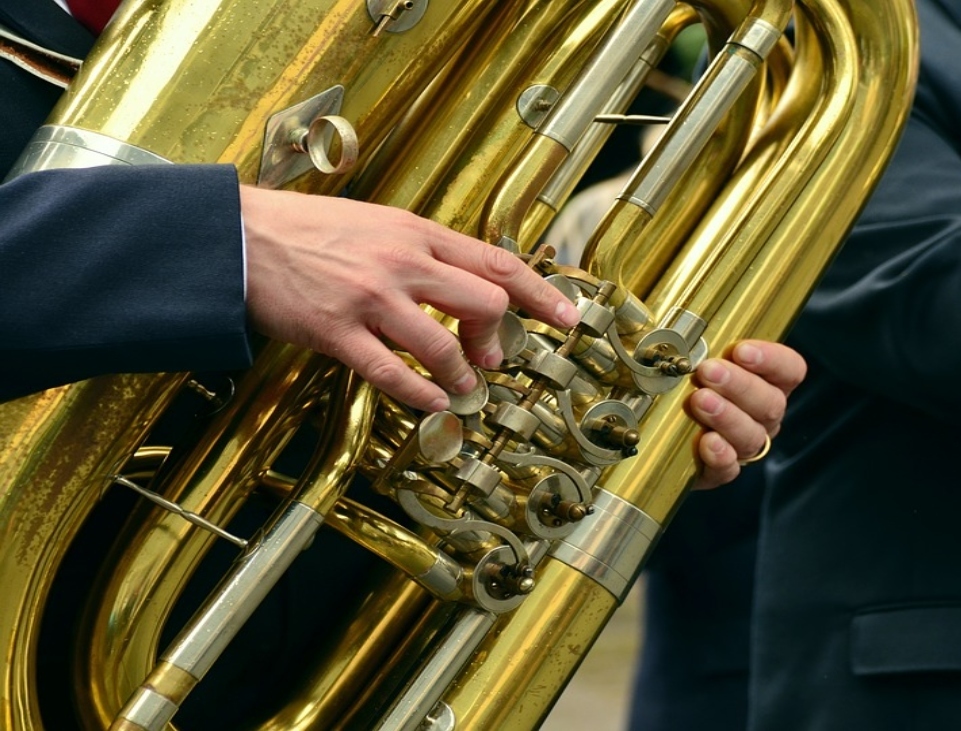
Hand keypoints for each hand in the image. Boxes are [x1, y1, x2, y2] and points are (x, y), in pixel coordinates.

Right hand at [239, 186, 579, 411]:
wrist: (238, 236)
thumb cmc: (308, 230)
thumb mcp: (377, 223)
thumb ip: (423, 250)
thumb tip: (469, 280)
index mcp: (415, 232)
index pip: (497, 263)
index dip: (541, 294)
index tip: (567, 318)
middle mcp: (401, 262)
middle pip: (484, 303)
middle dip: (495, 339)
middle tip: (489, 356)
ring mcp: (370, 298)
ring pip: (444, 346)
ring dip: (460, 374)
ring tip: (458, 384)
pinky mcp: (337, 331)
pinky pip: (393, 373)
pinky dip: (420, 393)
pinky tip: (430, 400)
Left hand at [686, 340, 805, 489]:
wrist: (660, 430)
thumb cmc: (683, 383)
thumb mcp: (696, 357)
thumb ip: (701, 343)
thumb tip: (681, 326)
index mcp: (766, 383)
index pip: (790, 370)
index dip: (772, 360)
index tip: (741, 351)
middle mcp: (762, 415)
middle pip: (771, 403)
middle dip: (739, 385)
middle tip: (708, 371)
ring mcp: (744, 445)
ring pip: (752, 435)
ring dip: (726, 416)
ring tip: (700, 401)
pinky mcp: (720, 470)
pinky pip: (729, 468)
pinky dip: (720, 456)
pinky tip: (707, 442)